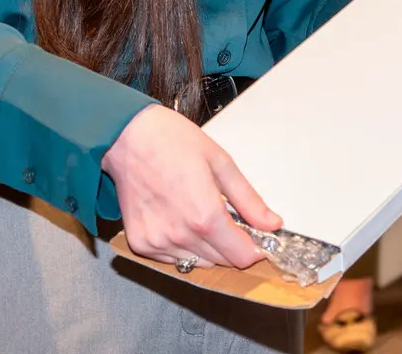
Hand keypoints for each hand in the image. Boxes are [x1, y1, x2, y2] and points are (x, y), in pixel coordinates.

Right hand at [103, 104, 277, 270]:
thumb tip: (273, 223)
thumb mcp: (222, 164)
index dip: (256, 249)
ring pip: (198, 262)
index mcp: (204, 217)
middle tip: (232, 219)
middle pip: (222, 261)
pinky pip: (173, 258)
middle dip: (234, 245)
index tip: (259, 238)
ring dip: (209, 247)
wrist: (128, 139)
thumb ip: (249, 200)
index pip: (241, 257)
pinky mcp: (140, 244)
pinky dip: (184, 246)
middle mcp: (180, 236)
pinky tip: (182, 220)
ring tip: (203, 215)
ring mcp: (157, 243)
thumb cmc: (174, 143)